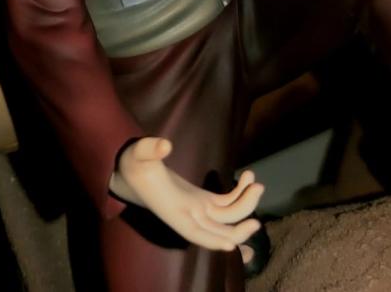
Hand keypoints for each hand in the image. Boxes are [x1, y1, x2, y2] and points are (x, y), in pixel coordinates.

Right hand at [109, 137, 263, 250]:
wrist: (133, 169)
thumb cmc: (134, 164)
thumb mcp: (138, 154)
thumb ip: (150, 148)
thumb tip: (166, 145)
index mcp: (174, 209)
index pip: (194, 232)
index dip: (212, 240)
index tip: (231, 246)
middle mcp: (189, 213)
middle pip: (218, 231)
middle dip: (240, 229)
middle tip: (257, 216)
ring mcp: (198, 207)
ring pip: (227, 217)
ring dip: (245, 206)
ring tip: (256, 183)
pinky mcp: (202, 199)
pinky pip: (226, 204)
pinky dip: (239, 194)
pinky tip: (247, 177)